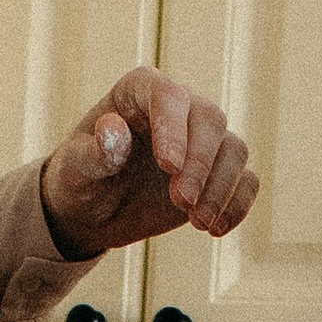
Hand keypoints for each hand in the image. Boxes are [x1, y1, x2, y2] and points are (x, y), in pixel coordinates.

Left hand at [40, 70, 256, 262]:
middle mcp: (177, 109)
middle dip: (200, 165)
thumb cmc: (79, 180)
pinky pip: (245, 181)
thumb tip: (114, 130)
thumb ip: (94, 151)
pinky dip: (237, 205)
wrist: (93, 211)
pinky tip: (216, 229)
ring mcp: (200, 141)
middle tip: (182, 204)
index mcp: (139, 92)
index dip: (173, 128)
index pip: (169, 96)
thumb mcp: (75, 169)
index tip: (168, 167)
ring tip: (198, 223)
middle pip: (210, 120)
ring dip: (221, 189)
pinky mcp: (216, 174)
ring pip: (234, 150)